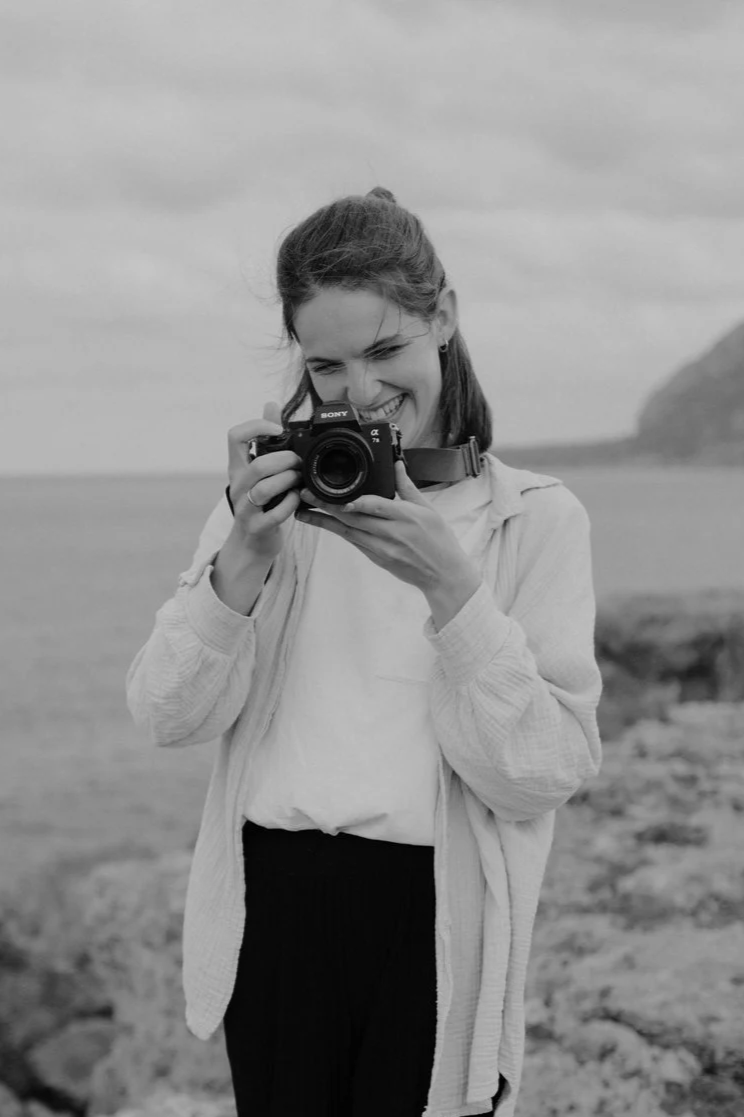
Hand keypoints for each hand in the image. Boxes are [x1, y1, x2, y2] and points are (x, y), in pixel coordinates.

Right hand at [225, 402, 302, 565]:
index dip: (257, 427)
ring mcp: (246, 508)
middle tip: (299, 463)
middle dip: (286, 460)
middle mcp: (239, 486)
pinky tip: (297, 500)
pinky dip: (292, 504)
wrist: (251, 543)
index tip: (278, 432)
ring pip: (265, 489)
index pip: (234, 436)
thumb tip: (270, 404)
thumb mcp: (259, 470)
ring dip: (289, 481)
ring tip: (299, 480)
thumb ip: (266, 439)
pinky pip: (276, 513)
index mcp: (238, 467)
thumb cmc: (260, 501)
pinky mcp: (257, 527)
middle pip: (258, 465)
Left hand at [295, 459, 481, 624]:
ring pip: (347, 532)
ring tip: (303, 512)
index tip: (339, 495)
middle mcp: (391, 533)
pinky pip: (353, 542)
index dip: (356, 502)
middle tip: (306, 495)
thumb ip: (407, 486)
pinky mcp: (376, 558)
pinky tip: (322, 523)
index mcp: (406, 517)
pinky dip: (337, 531)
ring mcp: (381, 548)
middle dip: (327, 506)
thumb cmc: (438, 541)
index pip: (376, 506)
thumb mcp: (428, 509)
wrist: (442, 574)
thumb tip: (396, 465)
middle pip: (353, 518)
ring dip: (323, 521)